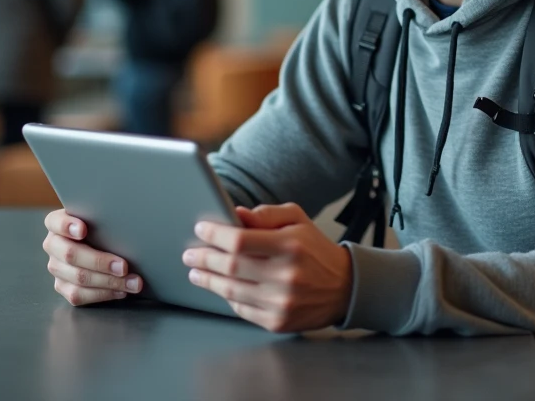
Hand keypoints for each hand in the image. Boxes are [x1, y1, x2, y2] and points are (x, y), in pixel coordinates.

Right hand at [43, 209, 143, 305]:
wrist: (101, 244)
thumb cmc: (103, 226)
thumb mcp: (102, 217)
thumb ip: (104, 217)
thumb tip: (128, 222)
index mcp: (57, 223)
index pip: (55, 222)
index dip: (67, 226)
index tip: (83, 230)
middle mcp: (53, 245)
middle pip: (70, 254)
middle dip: (100, 262)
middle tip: (124, 266)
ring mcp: (56, 267)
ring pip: (78, 278)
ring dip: (109, 282)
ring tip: (133, 282)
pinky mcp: (62, 286)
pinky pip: (79, 295)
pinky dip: (103, 294)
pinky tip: (121, 291)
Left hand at [183, 203, 352, 332]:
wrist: (344, 287)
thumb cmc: (315, 249)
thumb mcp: (298, 219)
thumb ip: (266, 214)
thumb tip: (236, 214)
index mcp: (290, 245)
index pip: (240, 240)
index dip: (215, 235)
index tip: (201, 229)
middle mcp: (285, 275)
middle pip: (230, 266)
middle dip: (204, 258)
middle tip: (190, 253)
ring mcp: (281, 302)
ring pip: (231, 290)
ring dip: (208, 279)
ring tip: (196, 271)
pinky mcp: (277, 321)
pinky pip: (241, 309)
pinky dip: (226, 297)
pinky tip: (220, 287)